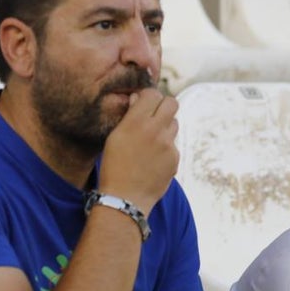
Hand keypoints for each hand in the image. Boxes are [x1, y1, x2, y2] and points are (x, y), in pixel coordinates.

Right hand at [99, 88, 179, 214]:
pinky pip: (173, 144)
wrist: (126, 196)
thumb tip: (137, 99)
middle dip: (163, 105)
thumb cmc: (114, 164)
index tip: (143, 102)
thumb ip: (129, 116)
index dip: (148, 96)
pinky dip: (165, 146)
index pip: (153, 94)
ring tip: (150, 139)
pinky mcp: (175, 158)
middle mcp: (155, 130)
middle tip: (153, 114)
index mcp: (136, 122)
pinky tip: (152, 158)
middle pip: (172, 103)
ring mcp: (168, 144)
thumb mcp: (115, 136)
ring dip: (165, 126)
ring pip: (174, 123)